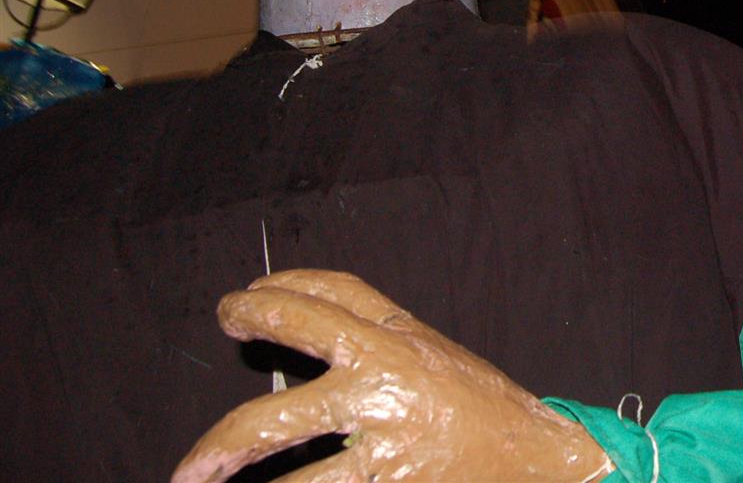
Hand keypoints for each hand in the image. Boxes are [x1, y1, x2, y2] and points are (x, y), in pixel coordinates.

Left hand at [172, 270, 611, 482]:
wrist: (544, 464)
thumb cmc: (488, 415)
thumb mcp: (440, 360)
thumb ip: (385, 342)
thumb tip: (318, 332)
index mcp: (405, 338)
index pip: (335, 292)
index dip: (282, 286)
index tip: (246, 295)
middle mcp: (388, 372)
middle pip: (299, 335)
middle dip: (249, 326)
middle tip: (221, 329)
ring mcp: (381, 428)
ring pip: (280, 426)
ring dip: (221, 449)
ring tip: (191, 471)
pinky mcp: (385, 478)